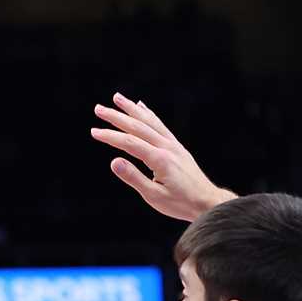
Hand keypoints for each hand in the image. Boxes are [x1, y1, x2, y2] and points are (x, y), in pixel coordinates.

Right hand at [91, 93, 233, 221]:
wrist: (208, 202)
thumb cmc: (180, 203)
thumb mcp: (154, 196)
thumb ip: (134, 178)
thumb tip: (114, 161)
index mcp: (160, 159)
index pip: (130, 143)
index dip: (110, 136)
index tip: (94, 131)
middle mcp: (167, 147)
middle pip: (138, 126)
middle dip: (116, 117)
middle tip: (98, 109)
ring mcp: (173, 144)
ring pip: (149, 121)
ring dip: (131, 108)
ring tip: (117, 97)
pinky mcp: (176, 146)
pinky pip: (160, 125)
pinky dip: (148, 114)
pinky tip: (140, 106)